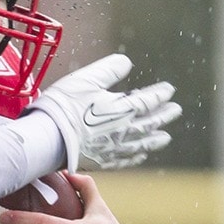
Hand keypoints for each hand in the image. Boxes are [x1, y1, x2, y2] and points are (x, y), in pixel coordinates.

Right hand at [26, 54, 181, 171]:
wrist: (48, 139)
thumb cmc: (64, 106)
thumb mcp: (85, 78)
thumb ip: (109, 69)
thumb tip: (127, 62)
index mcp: (123, 109)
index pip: (149, 100)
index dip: (160, 94)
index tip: (169, 90)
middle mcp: (124, 130)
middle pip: (151, 122)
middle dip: (164, 115)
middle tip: (175, 110)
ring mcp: (114, 148)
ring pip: (143, 144)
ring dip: (155, 139)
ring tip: (165, 137)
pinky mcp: (102, 162)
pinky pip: (127, 160)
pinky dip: (137, 157)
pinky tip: (140, 155)